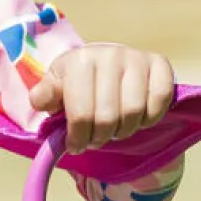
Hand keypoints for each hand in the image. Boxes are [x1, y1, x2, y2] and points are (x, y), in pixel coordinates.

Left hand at [31, 43, 174, 153]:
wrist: (102, 62)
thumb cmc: (75, 81)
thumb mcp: (54, 87)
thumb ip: (44, 96)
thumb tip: (40, 102)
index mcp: (79, 60)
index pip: (81, 113)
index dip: (78, 137)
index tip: (75, 146)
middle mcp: (110, 54)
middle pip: (109, 117)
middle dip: (100, 137)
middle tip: (95, 140)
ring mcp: (137, 57)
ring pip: (135, 112)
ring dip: (124, 130)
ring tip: (113, 130)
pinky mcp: (160, 63)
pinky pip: (160, 101)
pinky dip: (149, 118)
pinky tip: (136, 119)